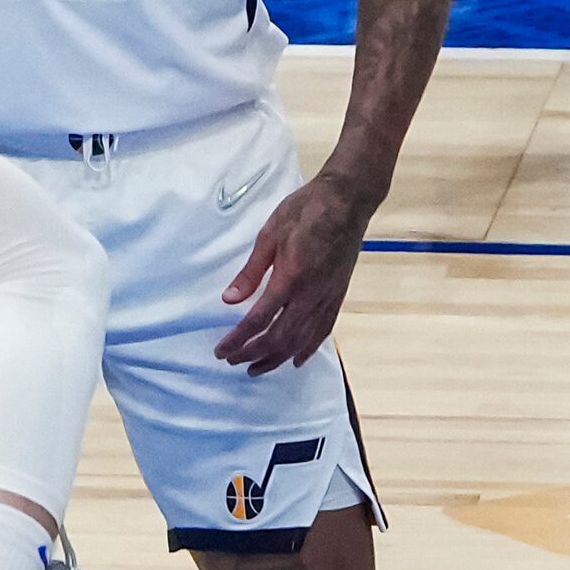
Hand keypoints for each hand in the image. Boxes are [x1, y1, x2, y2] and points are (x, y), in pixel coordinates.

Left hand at [215, 173, 372, 374]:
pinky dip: (308, 349)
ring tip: (257, 368)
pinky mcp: (338, 295)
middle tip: (233, 362)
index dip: (239, 340)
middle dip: (254, 354)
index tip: (221, 351)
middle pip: (280, 337)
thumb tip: (229, 300)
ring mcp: (327, 297)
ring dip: (277, 358)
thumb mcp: (269, 235)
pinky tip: (296, 359)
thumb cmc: (304, 211)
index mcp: (290, 277)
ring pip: (302, 340)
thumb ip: (250, 272)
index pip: (259, 320)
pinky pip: (323, 330)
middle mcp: (311, 294)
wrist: (347, 201)